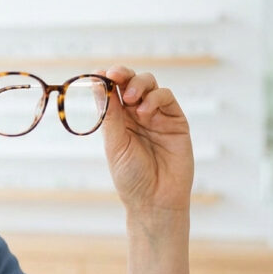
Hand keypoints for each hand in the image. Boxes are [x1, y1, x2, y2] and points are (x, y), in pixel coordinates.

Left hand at [98, 66, 193, 231]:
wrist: (155, 200)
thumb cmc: (131, 176)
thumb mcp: (114, 143)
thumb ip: (109, 114)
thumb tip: (96, 83)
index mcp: (118, 119)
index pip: (112, 90)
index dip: (106, 78)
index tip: (99, 72)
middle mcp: (137, 114)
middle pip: (130, 81)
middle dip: (122, 74)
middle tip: (114, 75)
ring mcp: (157, 116)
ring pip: (150, 84)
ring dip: (138, 84)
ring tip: (130, 100)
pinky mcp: (176, 121)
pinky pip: (167, 97)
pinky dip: (155, 98)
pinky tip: (145, 112)